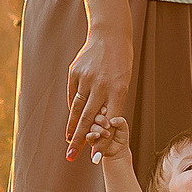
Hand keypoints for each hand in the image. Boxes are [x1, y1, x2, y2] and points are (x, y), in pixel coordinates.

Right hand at [65, 29, 133, 161]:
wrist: (110, 34)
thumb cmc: (121, 62)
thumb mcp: (123, 82)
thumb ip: (112, 102)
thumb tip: (100, 123)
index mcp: (118, 89)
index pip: (108, 121)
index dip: (102, 140)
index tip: (95, 157)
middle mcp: (100, 85)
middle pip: (88, 118)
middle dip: (80, 140)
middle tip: (71, 156)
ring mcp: (86, 79)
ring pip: (77, 108)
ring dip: (72, 127)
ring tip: (68, 141)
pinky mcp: (75, 73)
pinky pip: (73, 95)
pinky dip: (73, 107)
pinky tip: (72, 118)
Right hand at [85, 110, 131, 161]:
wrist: (119, 149)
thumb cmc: (121, 136)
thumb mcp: (123, 126)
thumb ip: (120, 121)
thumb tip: (112, 121)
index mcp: (104, 116)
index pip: (99, 109)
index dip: (101, 109)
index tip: (105, 111)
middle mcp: (97, 122)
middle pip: (93, 116)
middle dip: (100, 119)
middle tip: (108, 125)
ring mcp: (93, 130)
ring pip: (91, 126)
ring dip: (99, 129)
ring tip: (108, 134)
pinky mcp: (91, 139)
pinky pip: (88, 136)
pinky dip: (92, 135)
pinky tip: (98, 135)